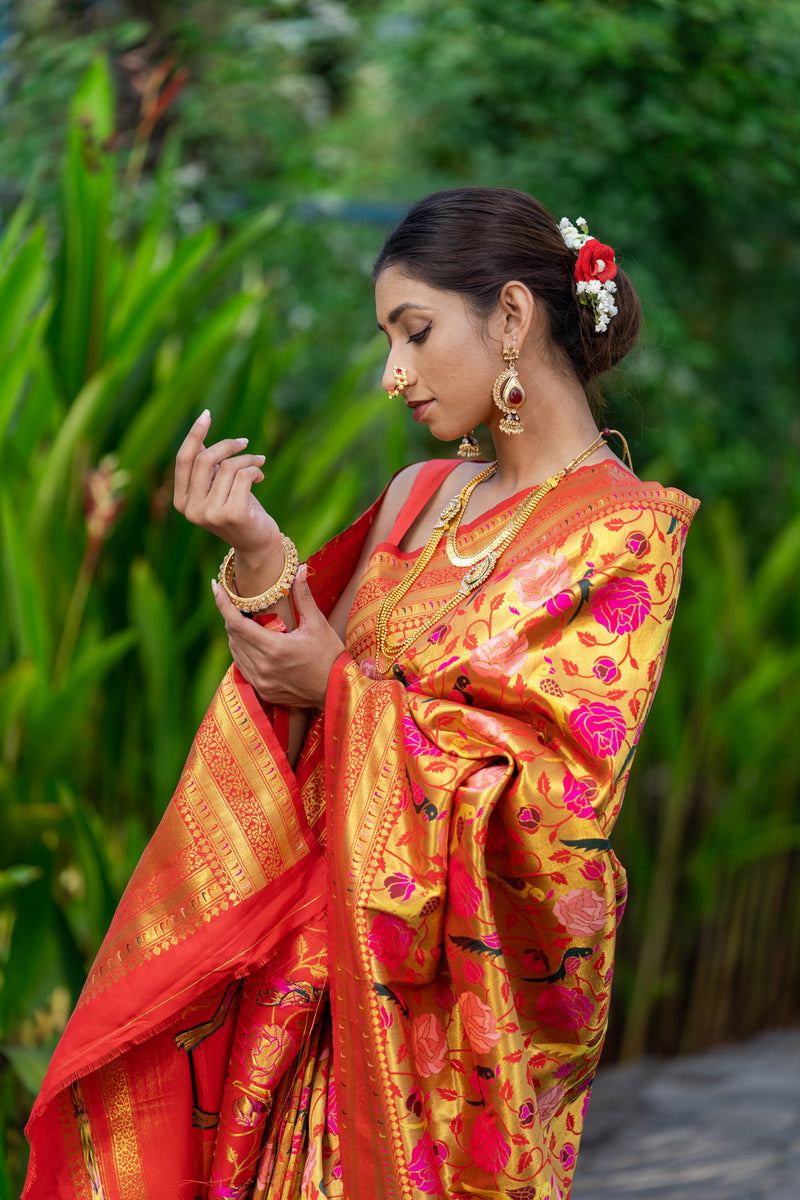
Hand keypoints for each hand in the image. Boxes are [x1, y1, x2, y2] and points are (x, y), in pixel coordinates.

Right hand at [174, 410, 279, 558]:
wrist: (257, 543)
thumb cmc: (238, 509)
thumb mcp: (218, 487)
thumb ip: (206, 468)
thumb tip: (199, 438)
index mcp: (182, 501)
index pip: (183, 460)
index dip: (194, 435)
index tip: (206, 414)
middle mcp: (191, 510)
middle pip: (204, 459)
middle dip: (228, 445)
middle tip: (245, 443)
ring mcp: (210, 514)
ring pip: (228, 466)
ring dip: (248, 459)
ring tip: (258, 464)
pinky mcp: (232, 514)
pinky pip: (244, 476)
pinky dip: (255, 470)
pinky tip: (261, 476)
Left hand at [213, 565, 345, 708]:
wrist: (337, 691)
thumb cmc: (330, 656)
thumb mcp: (318, 624)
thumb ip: (303, 597)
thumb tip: (300, 569)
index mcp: (275, 649)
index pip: (236, 623)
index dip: (222, 603)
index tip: (215, 587)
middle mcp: (263, 667)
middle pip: (233, 635)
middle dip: (230, 615)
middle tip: (234, 600)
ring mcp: (261, 681)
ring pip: (235, 651)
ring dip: (235, 634)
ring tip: (245, 620)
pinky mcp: (263, 691)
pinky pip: (242, 667)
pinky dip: (242, 651)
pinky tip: (252, 642)